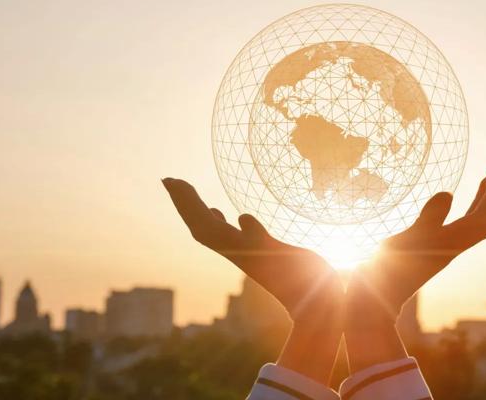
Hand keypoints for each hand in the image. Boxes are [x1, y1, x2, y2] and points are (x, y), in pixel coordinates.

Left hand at [162, 178, 343, 382]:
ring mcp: (247, 252)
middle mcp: (237, 250)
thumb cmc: (305, 280)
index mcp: (237, 248)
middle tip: (168, 179)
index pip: (202, 223)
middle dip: (185, 202)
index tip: (171, 181)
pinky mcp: (261, 253)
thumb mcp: (282, 253)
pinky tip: (219, 213)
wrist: (318, 306)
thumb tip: (241, 217)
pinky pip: (231, 234)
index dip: (186, 203)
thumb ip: (259, 236)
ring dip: (198, 209)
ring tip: (185, 191)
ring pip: (213, 229)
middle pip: (201, 225)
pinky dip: (220, 220)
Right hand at [345, 165, 485, 369]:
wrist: (373, 299)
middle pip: (482, 220)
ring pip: (469, 223)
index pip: (483, 219)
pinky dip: (460, 210)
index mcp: (451, 244)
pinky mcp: (426, 250)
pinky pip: (454, 226)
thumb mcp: (408, 239)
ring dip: (479, 201)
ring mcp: (439, 249)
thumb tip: (449, 194)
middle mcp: (450, 246)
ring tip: (485, 181)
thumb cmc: (389, 270)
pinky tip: (451, 202)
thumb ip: (429, 217)